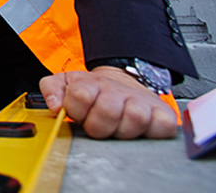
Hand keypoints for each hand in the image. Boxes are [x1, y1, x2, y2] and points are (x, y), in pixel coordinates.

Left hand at [39, 66, 177, 138]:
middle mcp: (118, 91)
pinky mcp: (163, 115)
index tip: (79, 114)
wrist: (124, 83)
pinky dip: (153, 132)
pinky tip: (140, 130)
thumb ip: (51, 88)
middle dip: (98, 125)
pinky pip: (162, 126)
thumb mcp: (66, 83)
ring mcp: (142, 102)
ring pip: (135, 118)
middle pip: (107, 111)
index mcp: (92, 84)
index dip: (76, 110)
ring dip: (123, 130)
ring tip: (117, 128)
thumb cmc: (94, 91)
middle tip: (98, 125)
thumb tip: (55, 105)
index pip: (81, 95)